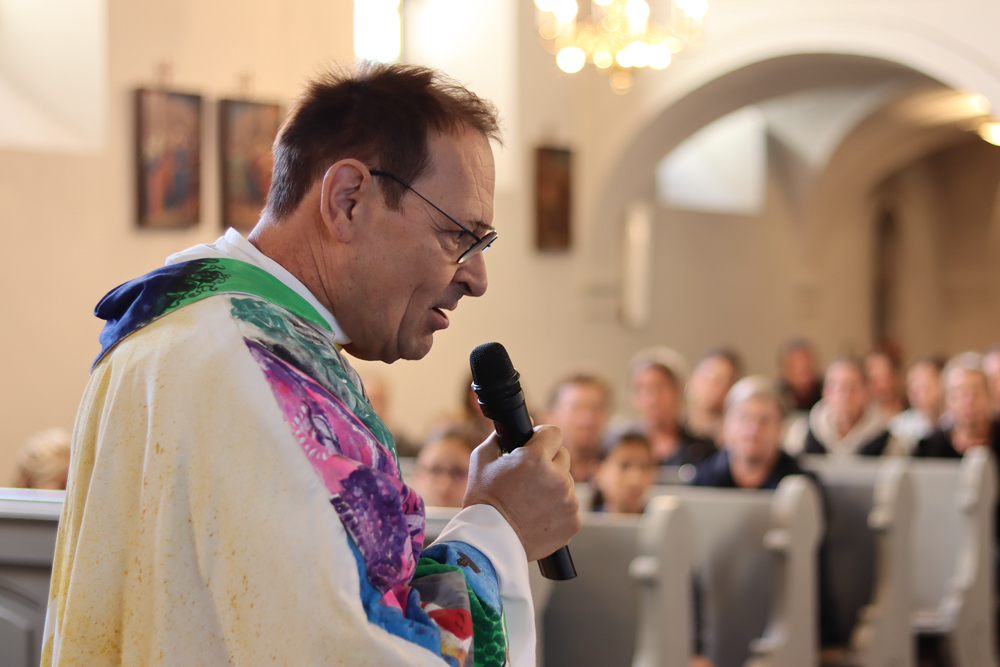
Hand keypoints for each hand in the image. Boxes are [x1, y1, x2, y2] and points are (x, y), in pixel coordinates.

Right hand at [463, 425, 580, 561]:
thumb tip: (520, 424)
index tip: (536, 444)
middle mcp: (556, 478)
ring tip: (531, 499)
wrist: (490, 541)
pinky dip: (558, 508)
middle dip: (549, 462)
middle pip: (563, 456)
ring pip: (567, 482)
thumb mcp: (482, 460)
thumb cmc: (483, 501)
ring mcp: (568, 501)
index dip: (543, 437)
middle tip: (530, 476)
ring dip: (554, 485)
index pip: (554, 432)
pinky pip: (570, 505)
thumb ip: (501, 437)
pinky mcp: (573, 521)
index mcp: (535, 459)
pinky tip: (539, 514)